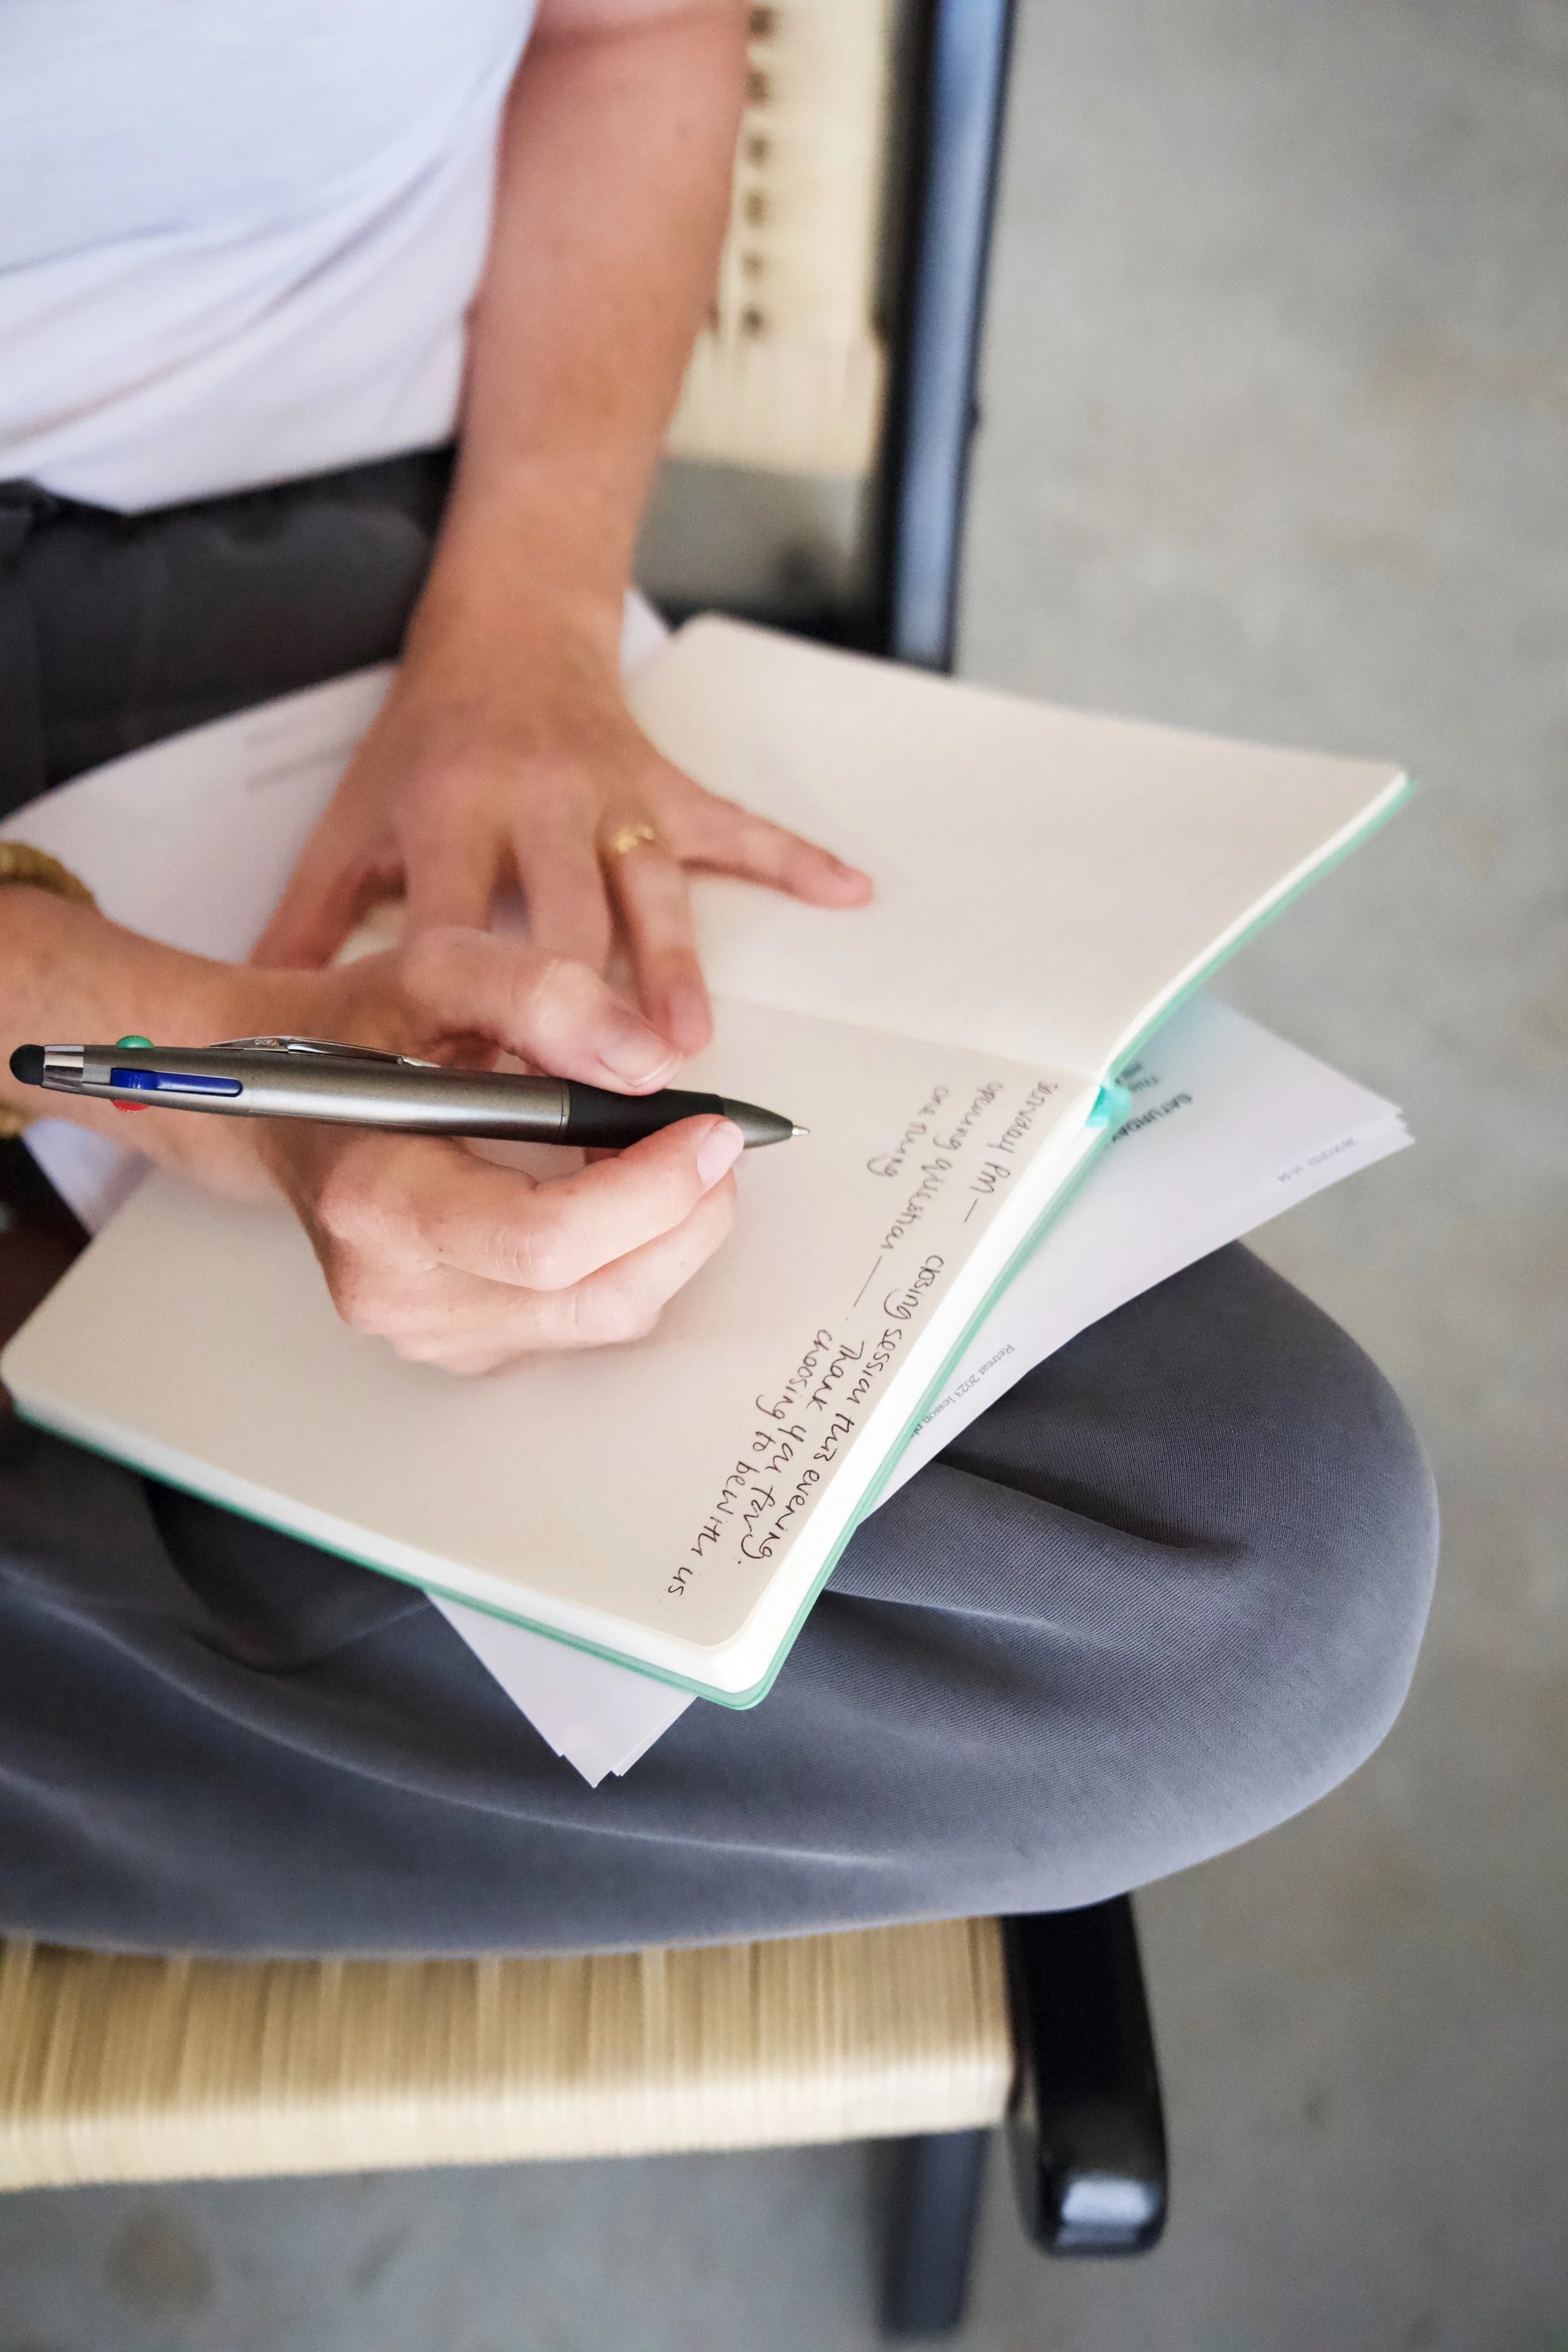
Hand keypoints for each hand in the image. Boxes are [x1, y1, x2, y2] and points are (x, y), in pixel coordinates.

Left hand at [252, 620, 871, 1054]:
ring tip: (688, 1046)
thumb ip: (309, 921)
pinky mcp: (669, 789)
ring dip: (672, 968)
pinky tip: (849, 890)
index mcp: (449, 816)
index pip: (456, 928)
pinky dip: (796, 859)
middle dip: (582, 1008)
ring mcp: (612, 797)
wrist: (504, 627)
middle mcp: (535, 805)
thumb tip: (264, 1019)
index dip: (463, 1009)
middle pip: (563, 921)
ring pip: (650, 891)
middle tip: (598, 1096)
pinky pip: (739, 828)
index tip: (475, 1089)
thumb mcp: (353, 820)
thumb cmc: (427, 742)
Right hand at [255, 929, 742, 1374]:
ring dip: (666, 1242)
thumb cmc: (359, 1033)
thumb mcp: (441, 970)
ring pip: (600, 1320)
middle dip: (684, 1222)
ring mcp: (425, 1334)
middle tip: (719, 1148)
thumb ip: (547, 997)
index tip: (710, 1130)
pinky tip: (624, 1200)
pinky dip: (626, 1264)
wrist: (287, 1100)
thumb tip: (653, 1067)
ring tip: (678, 1164)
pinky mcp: (459, 1349)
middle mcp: (394, 1290)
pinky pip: (579, 1325)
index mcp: (375, 1200)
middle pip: (591, 1299)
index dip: (651, 1191)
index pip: (545, 1238)